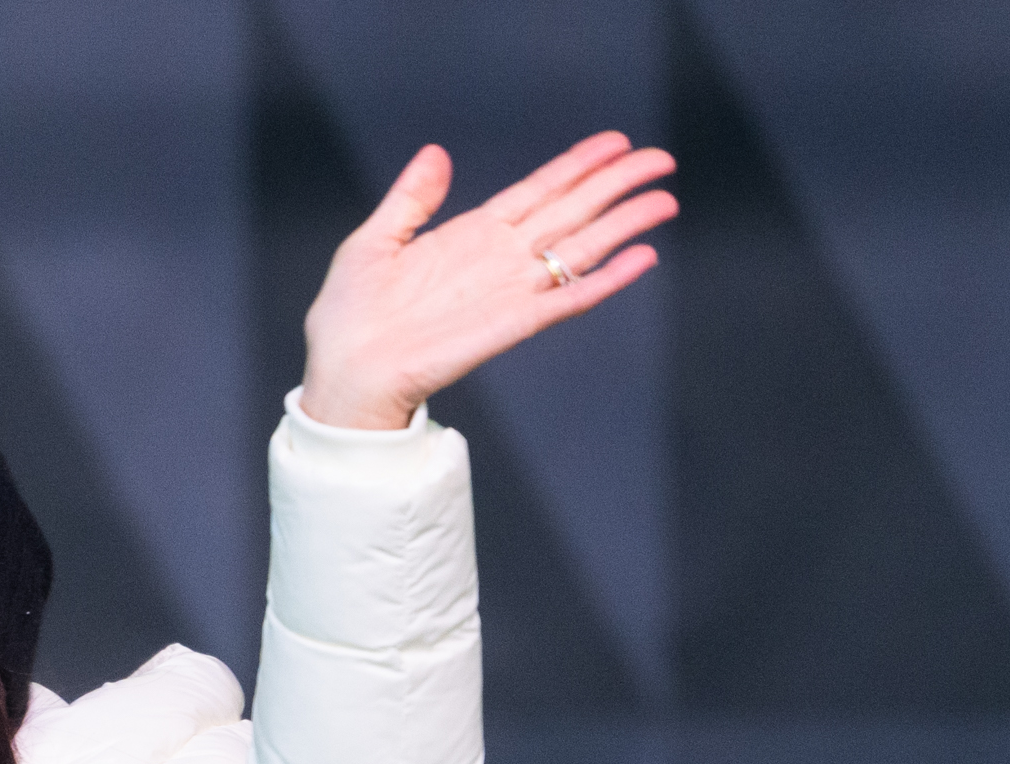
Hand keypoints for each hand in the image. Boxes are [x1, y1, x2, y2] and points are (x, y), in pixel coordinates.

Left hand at [301, 131, 675, 429]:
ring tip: (665, 201)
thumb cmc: (348, 318)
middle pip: (571, 212)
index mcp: (470, 236)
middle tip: (662, 161)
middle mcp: (498, 261)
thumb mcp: (374, 240)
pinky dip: (605, 280)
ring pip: (579, 249)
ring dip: (624, 224)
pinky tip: (640, 258)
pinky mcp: (509, 326)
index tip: (615, 143)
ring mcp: (507, 292)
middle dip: (617, 186)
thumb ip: (411, 198)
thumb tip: (436, 154)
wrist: (344, 373)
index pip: (538, 191)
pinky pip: (566, 300)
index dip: (577, 166)